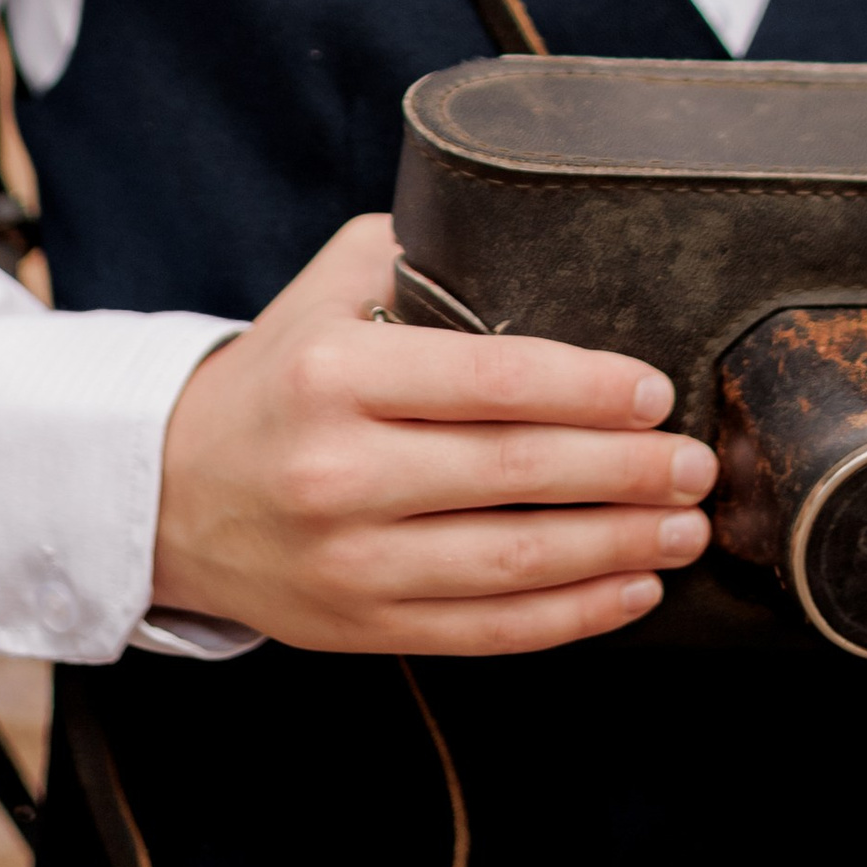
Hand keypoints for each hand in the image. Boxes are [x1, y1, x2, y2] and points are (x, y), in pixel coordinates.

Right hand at [151, 214, 715, 655]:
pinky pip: (490, 630)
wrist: (169, 492)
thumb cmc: (275, 379)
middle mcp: (340, 470)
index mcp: (337, 372)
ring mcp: (352, 560)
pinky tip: (631, 588)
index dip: (589, 389)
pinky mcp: (363, 626)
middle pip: (517, 472)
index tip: (655, 391)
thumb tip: (529, 236)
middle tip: (697, 463)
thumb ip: (419, 253)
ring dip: (619, 546)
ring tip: (685, 527)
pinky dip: (573, 616)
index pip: (491, 380)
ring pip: (515, 561)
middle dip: (627, 470)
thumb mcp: (326, 289)